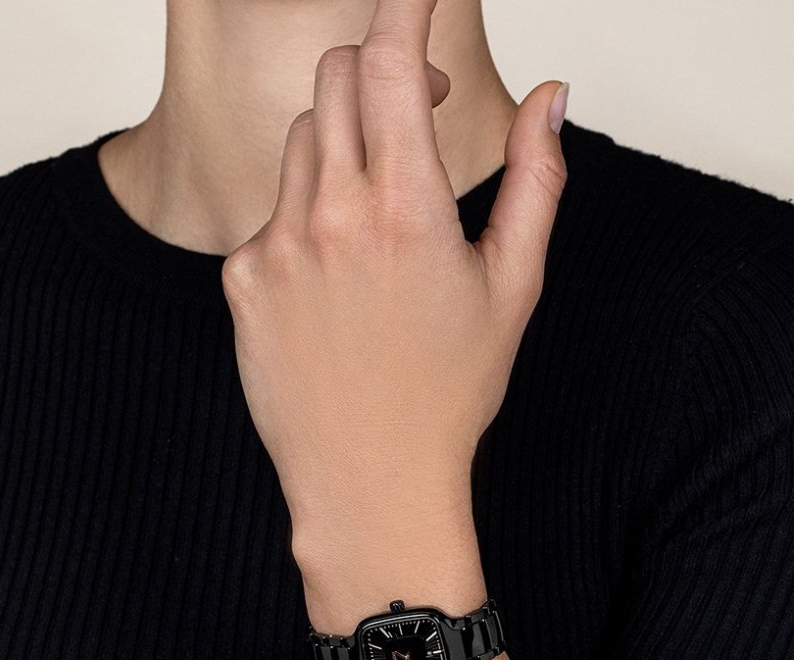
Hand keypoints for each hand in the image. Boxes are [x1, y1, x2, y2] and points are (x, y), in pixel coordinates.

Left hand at [222, 0, 568, 564]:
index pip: (389, 61)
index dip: (405, 6)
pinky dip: (305, 216)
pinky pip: (269, 211)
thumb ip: (536, 181)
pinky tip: (333, 278)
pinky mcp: (241, 280)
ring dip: (342, 147)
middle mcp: (331, 217)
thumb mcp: (513, 288)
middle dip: (376, 72)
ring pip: (299, 142)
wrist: (369, 478)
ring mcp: (275, 248)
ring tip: (377, 219)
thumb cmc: (449, 394)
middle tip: (414, 107)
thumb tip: (551, 97)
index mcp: (408, 212)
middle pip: (334, 79)